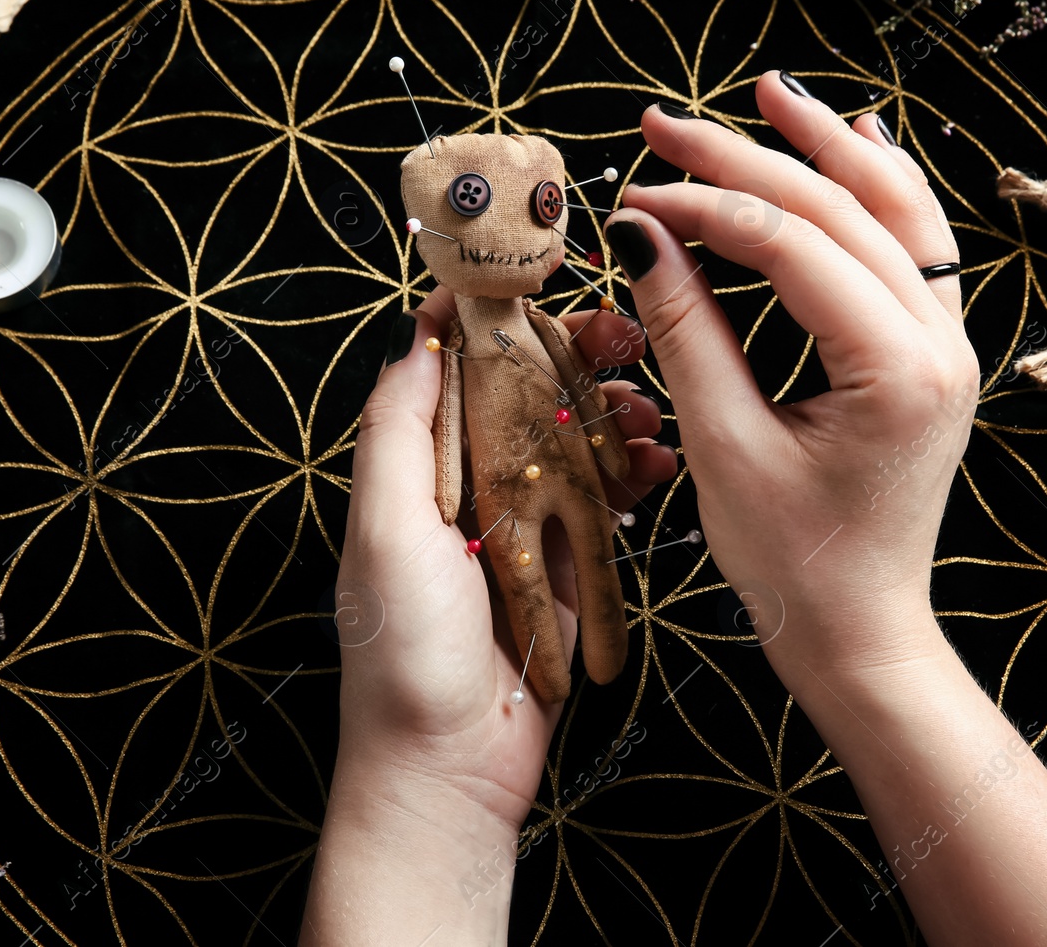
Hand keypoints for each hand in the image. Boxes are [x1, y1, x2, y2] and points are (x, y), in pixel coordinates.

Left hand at [302, 287, 674, 942]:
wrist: (450, 773)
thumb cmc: (404, 656)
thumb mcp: (385, 531)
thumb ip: (398, 433)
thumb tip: (418, 338)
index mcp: (416, 472)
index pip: (453, 371)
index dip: (493, 320)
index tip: (538, 274)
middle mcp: (468, 490)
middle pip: (525, 396)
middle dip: (573, 357)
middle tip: (623, 330)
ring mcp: (523, 528)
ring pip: (575, 442)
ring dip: (611, 411)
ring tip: (648, 400)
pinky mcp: (569, 568)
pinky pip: (608, 502)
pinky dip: (637, 473)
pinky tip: (661, 457)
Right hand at [606, 72, 979, 678]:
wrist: (862, 633)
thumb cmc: (795, 563)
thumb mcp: (724, 449)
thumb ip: (686, 333)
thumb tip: (641, 234)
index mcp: (898, 372)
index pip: (793, 247)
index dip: (705, 209)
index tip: (633, 194)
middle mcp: (941, 344)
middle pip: (842, 212)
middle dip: (749, 160)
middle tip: (664, 124)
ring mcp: (948, 344)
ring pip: (895, 211)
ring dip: (829, 149)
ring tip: (769, 94)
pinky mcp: (931, 352)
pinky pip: (915, 247)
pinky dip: (879, 191)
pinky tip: (854, 144)